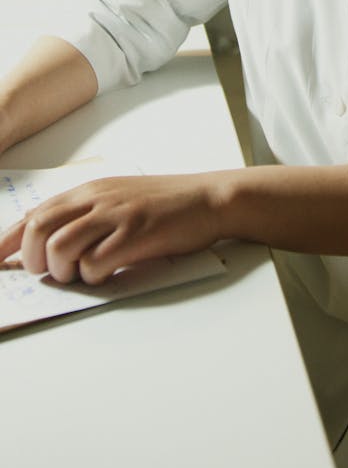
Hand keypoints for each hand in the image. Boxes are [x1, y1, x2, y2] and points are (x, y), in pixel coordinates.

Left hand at [0, 173, 224, 283]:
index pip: (34, 213)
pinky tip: (108, 272)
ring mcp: (116, 215)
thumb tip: (48, 245)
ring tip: (80, 273)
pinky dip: (93, 277)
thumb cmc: (166, 204)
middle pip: (38, 228)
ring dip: (62, 271)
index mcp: (91, 189)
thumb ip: (87, 215)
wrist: (208, 198)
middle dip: (30, 259)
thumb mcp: (119, 199)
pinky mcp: (135, 235)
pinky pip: (94, 264)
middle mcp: (97, 198)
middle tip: (46, 273)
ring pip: (59, 248)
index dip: (7, 240)